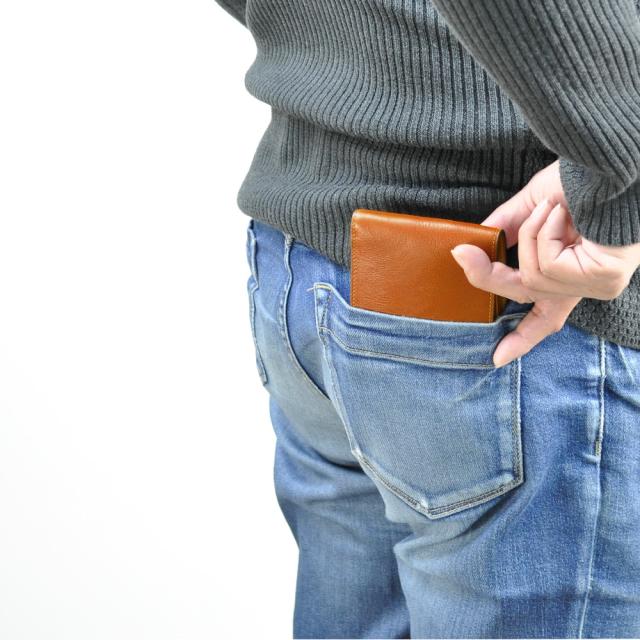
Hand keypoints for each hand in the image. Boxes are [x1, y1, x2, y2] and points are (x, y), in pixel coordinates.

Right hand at [450, 160, 639, 367]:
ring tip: (551, 209)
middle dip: (488, 277)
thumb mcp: (532, 205)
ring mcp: (595, 285)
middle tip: (461, 254)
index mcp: (570, 271)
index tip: (498, 357)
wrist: (610, 165)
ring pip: (531, 279)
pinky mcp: (601, 279)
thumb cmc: (582, 180)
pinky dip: (544, 234)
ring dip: (531, 235)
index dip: (521, 337)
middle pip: (524, 296)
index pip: (545, 315)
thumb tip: (472, 245)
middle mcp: (584, 284)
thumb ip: (507, 229)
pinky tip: (564, 216)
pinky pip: (545, 268)